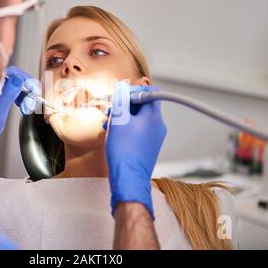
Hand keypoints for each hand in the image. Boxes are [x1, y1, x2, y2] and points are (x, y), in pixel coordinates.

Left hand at [0, 66, 40, 178]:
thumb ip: (9, 95)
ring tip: (26, 107)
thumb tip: (19, 79)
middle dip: (26, 89)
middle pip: (14, 78)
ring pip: (13, 85)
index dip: (26, 80)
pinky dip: (18, 97)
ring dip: (23, 94)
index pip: (12, 73)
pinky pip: (9, 91)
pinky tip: (20, 105)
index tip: (34, 90)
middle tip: (30, 103)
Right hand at [105, 82, 166, 218]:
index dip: (134, 91)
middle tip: (111, 111)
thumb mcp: (118, 120)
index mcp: (153, 117)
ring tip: (109, 125)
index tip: (121, 96)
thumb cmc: (124, 151)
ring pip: (139, 119)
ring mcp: (155, 137)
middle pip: (143, 106)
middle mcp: (158, 126)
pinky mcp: (149, 147)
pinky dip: (127, 129)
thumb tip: (122, 89)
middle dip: (125, 106)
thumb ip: (121, 101)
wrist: (128, 178)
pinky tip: (114, 135)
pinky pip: (139, 131)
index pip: (150, 92)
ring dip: (123, 118)